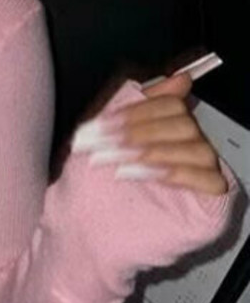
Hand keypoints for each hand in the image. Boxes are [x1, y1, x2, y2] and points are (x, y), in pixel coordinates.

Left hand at [73, 72, 227, 195]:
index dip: (136, 111)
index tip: (102, 125)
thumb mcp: (108, 136)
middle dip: (138, 132)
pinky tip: (140, 174)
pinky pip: (209, 179)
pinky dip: (173, 172)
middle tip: (105, 146)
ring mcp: (203, 173)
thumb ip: (135, 103)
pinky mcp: (212, 201)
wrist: (89, 224)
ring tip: (118, 162)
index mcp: (167, 127)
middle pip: (183, 122)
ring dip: (151, 151)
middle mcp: (190, 146)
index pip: (169, 103)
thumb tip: (180, 78)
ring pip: (197, 147)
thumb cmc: (98, 182)